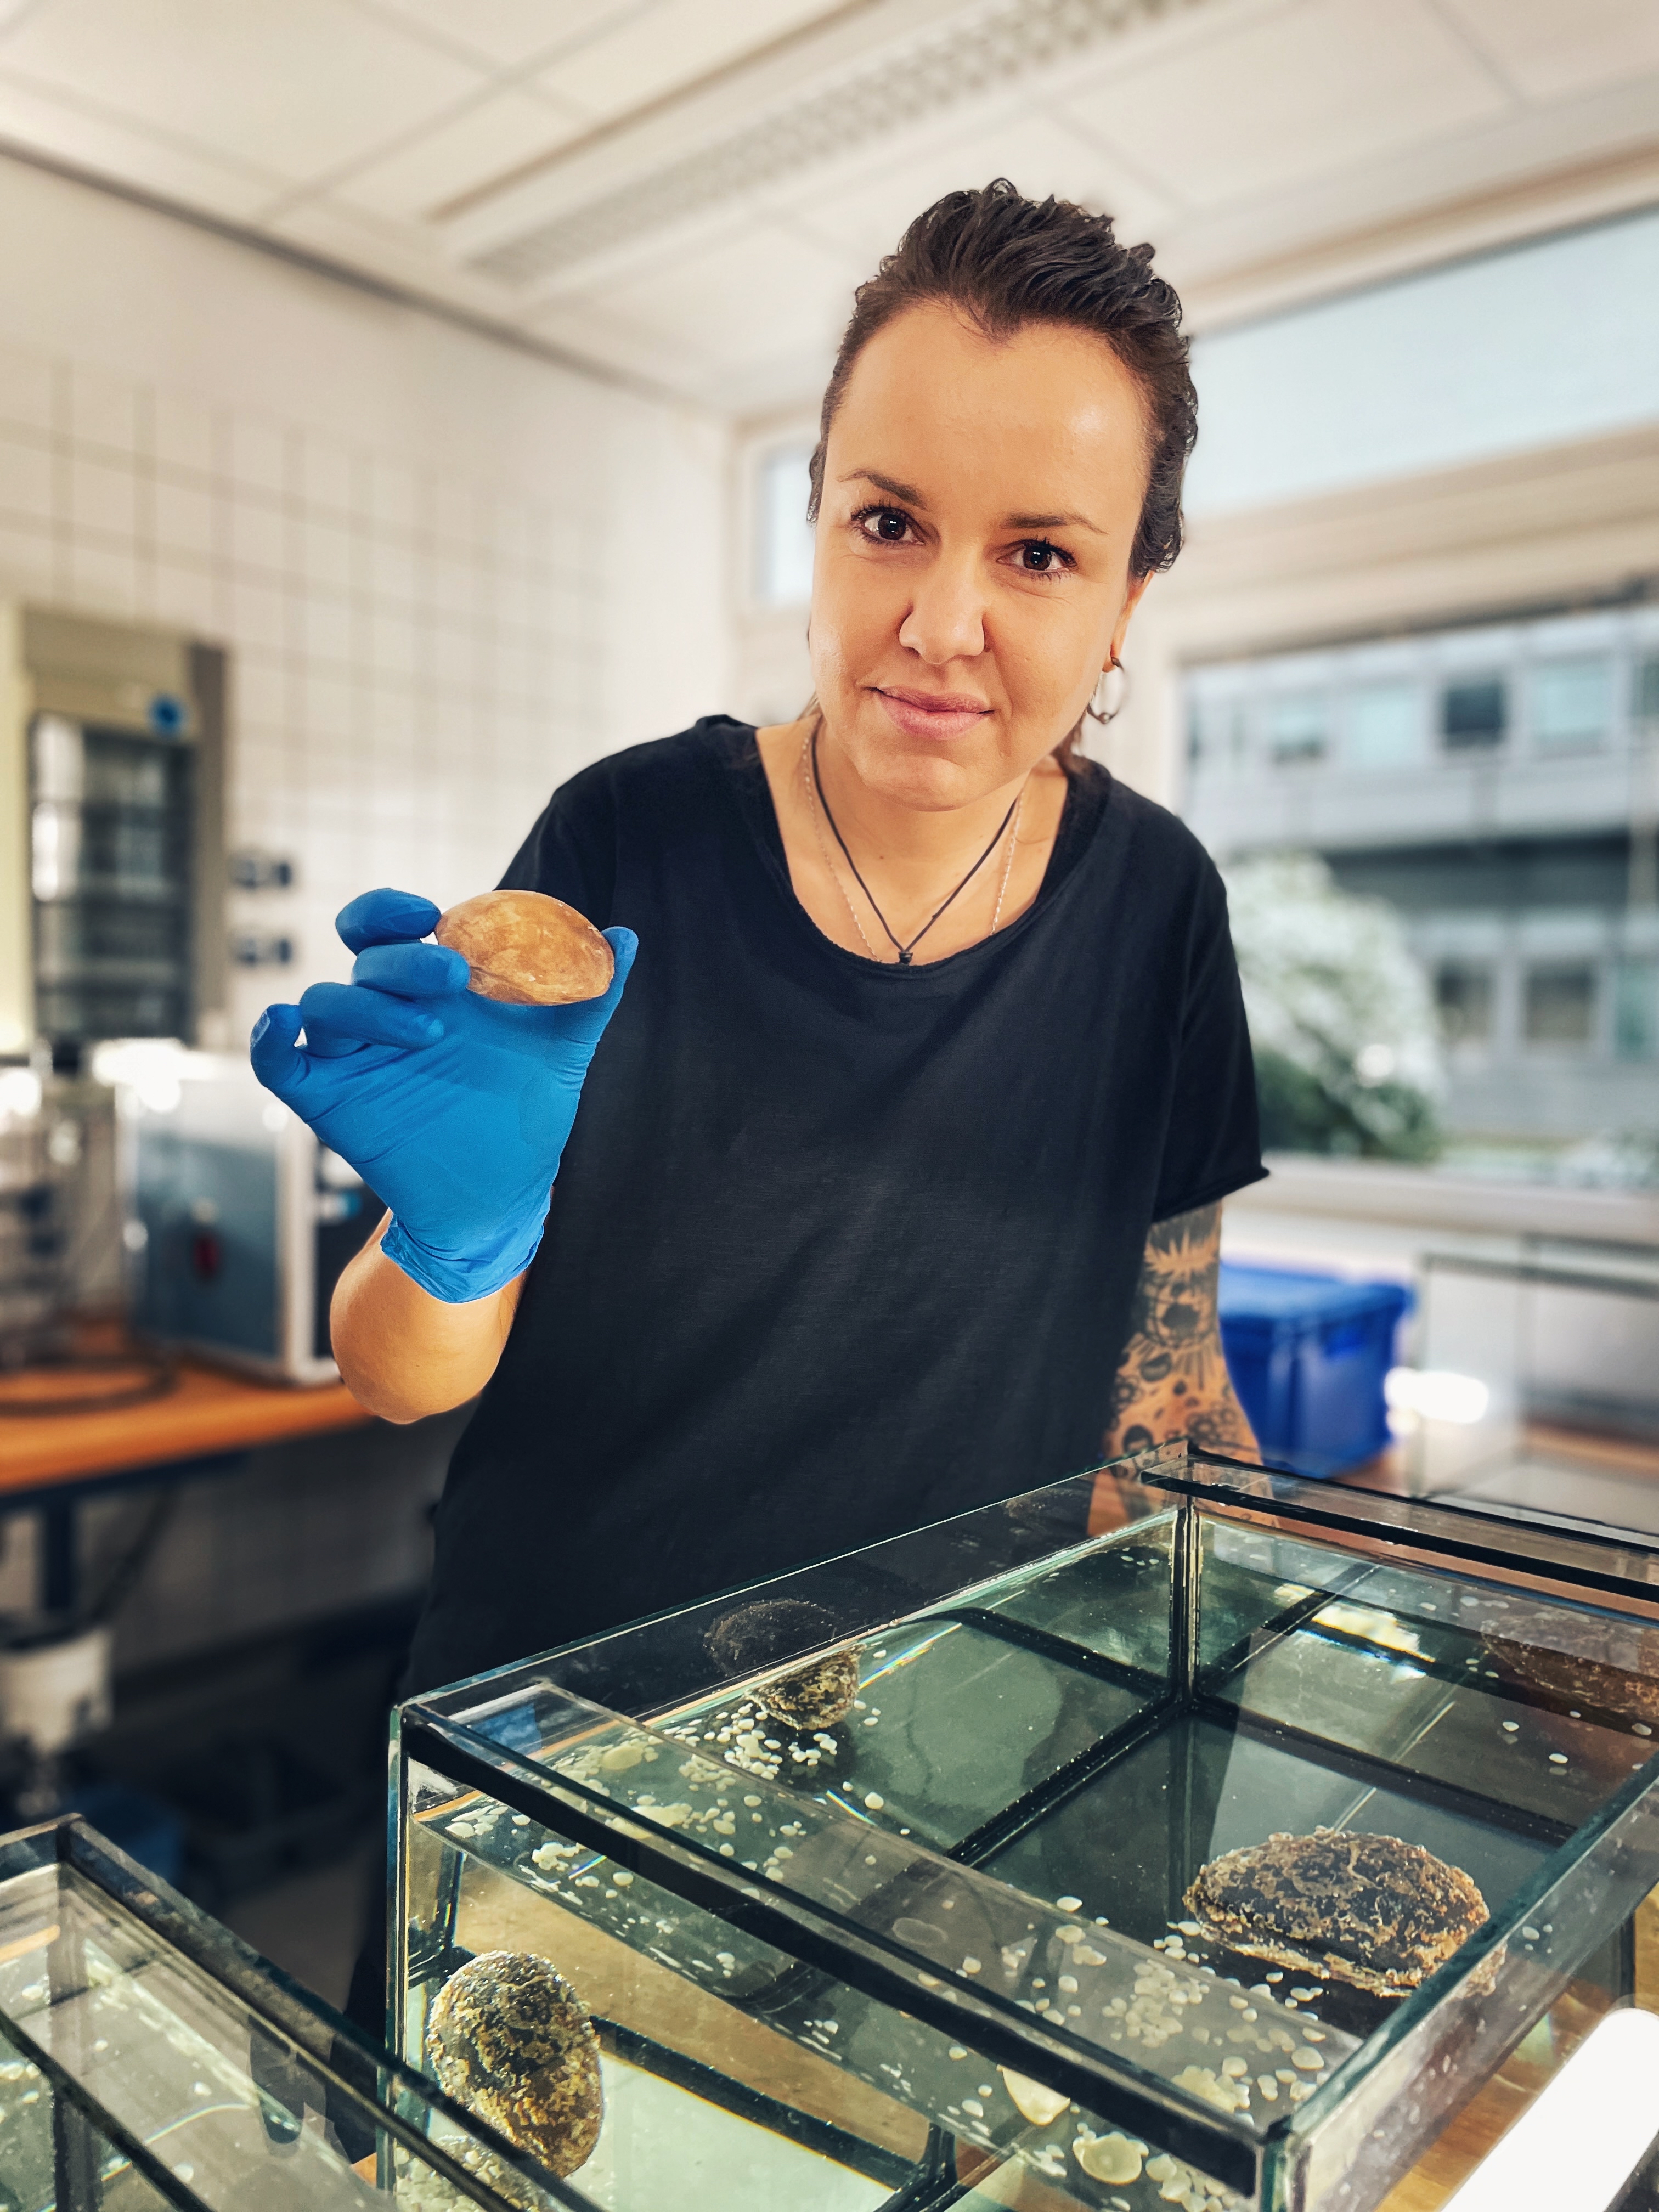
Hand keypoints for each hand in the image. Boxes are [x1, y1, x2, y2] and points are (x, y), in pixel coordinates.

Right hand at [251, 888, 635, 1302]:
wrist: (502, 1194)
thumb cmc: (523, 1112)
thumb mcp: (563, 1049)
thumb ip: (592, 991)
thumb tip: (625, 938)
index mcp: (429, 988)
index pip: (387, 926)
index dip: (392, 908)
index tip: (432, 915)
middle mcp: (384, 1014)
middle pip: (364, 962)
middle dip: (402, 961)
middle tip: (454, 978)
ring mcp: (353, 1057)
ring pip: (324, 1004)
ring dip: (366, 1006)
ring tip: (431, 1031)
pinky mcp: (329, 1101)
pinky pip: (278, 1062)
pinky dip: (269, 1039)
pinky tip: (282, 1025)